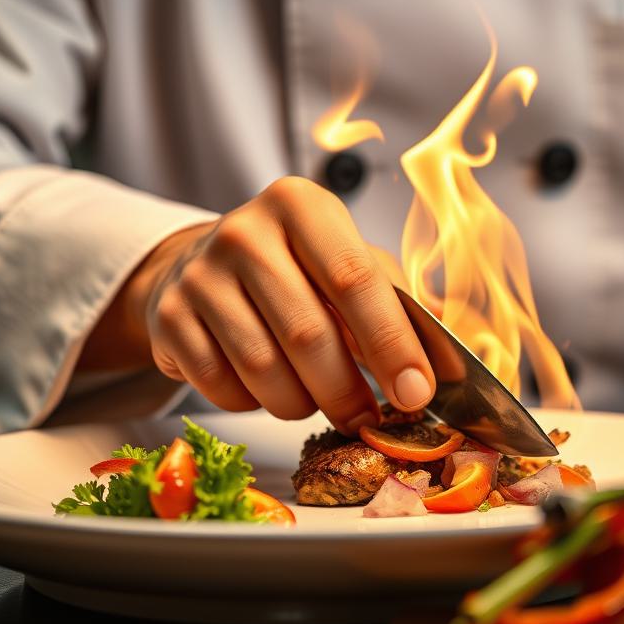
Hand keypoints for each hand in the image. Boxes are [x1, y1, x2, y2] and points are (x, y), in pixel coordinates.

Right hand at [100, 179, 435, 430]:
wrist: (202, 265)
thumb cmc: (296, 270)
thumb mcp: (349, 263)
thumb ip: (402, 305)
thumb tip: (457, 362)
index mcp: (299, 205)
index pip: (354, 278)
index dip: (392, 344)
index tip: (418, 394)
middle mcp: (243, 231)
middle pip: (308, 335)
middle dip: (348, 393)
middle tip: (367, 418)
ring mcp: (198, 273)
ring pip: (263, 370)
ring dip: (300, 403)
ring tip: (311, 394)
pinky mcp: (167, 316)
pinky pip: (220, 387)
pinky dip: (250, 403)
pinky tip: (258, 381)